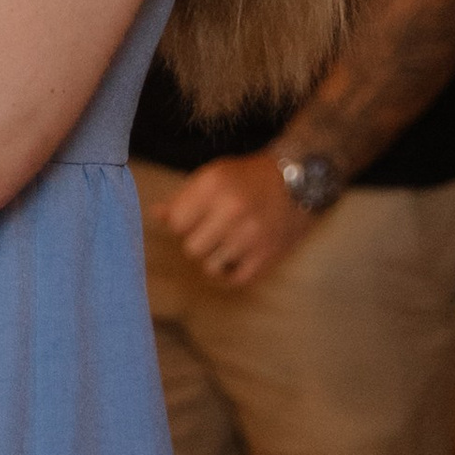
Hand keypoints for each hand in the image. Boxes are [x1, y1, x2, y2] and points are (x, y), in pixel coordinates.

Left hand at [161, 148, 313, 289]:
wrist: (299, 181)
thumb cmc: (249, 178)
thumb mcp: (214, 175)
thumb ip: (183, 196)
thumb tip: (156, 215)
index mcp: (214, 186)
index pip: (177, 224)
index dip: (182, 224)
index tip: (193, 220)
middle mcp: (231, 210)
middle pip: (191, 249)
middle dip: (198, 242)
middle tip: (212, 232)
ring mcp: (250, 235)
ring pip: (210, 267)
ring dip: (215, 258)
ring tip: (227, 243)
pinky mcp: (267, 255)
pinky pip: (234, 279)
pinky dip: (232, 272)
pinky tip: (237, 257)